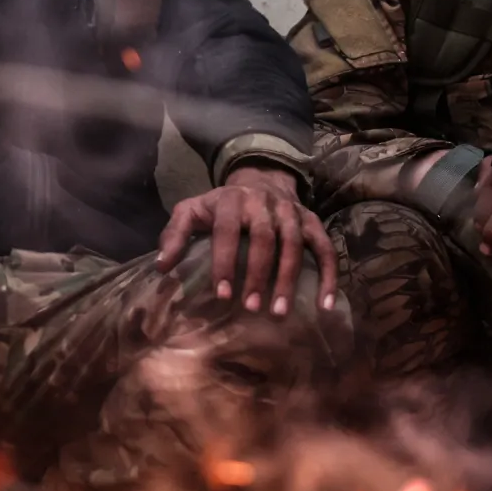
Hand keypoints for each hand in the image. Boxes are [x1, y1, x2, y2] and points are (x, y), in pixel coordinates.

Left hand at [157, 163, 337, 315]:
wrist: (259, 179)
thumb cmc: (220, 205)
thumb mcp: (191, 211)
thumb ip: (175, 235)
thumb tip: (162, 267)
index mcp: (231, 201)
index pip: (228, 232)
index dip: (226, 262)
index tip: (223, 294)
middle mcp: (264, 204)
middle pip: (265, 239)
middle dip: (258, 275)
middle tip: (252, 308)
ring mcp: (291, 212)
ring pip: (294, 245)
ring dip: (288, 279)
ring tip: (279, 311)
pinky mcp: (311, 221)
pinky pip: (325, 248)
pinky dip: (329, 275)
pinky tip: (325, 304)